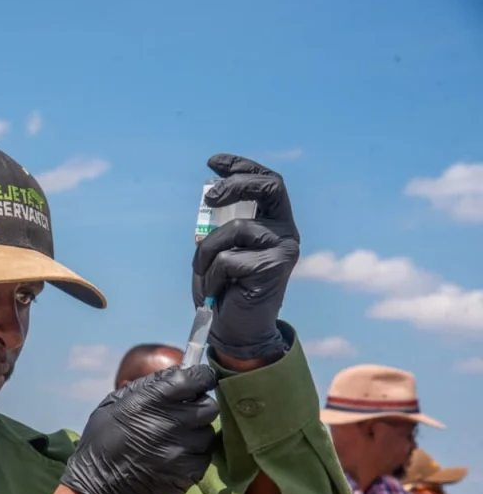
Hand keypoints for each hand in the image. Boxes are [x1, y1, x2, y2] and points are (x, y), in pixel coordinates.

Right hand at [60, 365, 218, 493]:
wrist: (97, 493)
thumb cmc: (101, 444)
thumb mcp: (113, 405)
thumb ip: (146, 386)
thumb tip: (177, 372)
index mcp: (149, 402)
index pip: (194, 379)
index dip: (201, 376)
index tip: (201, 378)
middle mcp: (169, 424)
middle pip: (209, 406)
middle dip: (199, 406)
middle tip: (184, 412)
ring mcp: (181, 451)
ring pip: (207, 432)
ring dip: (195, 433)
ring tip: (174, 439)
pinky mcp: (188, 474)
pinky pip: (204, 457)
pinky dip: (193, 455)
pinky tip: (174, 457)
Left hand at [192, 154, 299, 361]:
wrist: (238, 330)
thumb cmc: (227, 289)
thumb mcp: (220, 250)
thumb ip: (220, 226)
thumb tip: (209, 199)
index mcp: (275, 223)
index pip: (266, 182)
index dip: (241, 167)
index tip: (214, 162)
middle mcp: (287, 232)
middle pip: (266, 187)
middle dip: (235, 184)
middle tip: (210, 197)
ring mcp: (284, 249)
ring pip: (232, 229)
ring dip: (207, 254)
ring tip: (208, 277)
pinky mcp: (274, 268)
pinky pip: (226, 259)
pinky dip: (212, 277)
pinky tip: (219, 292)